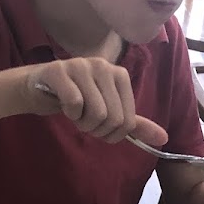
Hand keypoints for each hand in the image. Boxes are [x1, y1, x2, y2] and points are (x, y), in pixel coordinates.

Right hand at [24, 57, 167, 144]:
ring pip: (95, 113)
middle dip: (97, 130)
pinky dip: (69, 113)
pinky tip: (62, 104)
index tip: (100, 127)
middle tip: (85, 121)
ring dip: (83, 124)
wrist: (39, 88)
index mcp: (120, 74)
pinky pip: (75, 104)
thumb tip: (164, 138)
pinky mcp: (59, 70)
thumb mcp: (110, 112)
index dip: (113, 134)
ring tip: (76, 113)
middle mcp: (103, 65)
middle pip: (112, 119)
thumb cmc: (78, 100)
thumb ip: (135, 125)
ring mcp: (81, 65)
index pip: (127, 121)